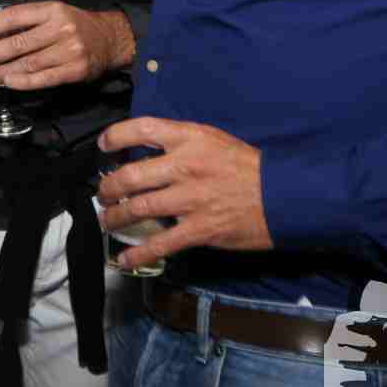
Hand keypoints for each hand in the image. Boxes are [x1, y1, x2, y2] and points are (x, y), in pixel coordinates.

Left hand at [0, 4, 133, 89]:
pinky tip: (9, 83)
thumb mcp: (55, 13)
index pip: (14, 16)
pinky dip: (23, 82)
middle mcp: (61, 28)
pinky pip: (44, 79)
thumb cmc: (75, 25)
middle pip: (19, 43)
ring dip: (3, 72)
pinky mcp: (75, 70)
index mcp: (53, 9)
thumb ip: (30, 21)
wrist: (110, 39)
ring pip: (28, 63)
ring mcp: (70, 50)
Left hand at [95, 117, 271, 267]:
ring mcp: (191, 199)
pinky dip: (138, 253)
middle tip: (103, 193)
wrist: (283, 195)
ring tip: (107, 220)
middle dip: (108, 187)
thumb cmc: (250, 167)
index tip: (104, 144)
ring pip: (138, 208)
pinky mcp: (199, 229)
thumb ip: (183, 143)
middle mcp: (186, 166)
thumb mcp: (216, 140)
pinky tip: (124, 258)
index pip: (143, 129)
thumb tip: (150, 151)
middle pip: (130, 175)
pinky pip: (160, 243)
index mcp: (191, 139)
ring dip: (115, 217)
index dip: (116, 136)